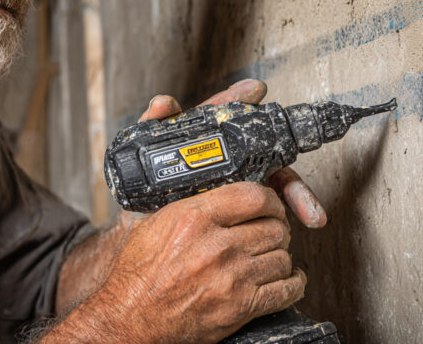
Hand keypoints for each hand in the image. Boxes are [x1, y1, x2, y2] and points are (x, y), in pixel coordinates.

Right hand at [43, 80, 322, 342]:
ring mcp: (230, 277)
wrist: (129, 319)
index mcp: (194, 216)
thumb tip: (163, 102)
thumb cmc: (137, 268)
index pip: (256, 194)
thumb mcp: (149, 209)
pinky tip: (286, 279)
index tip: (270, 202)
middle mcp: (215, 244)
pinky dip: (293, 283)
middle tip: (273, 227)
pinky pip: (285, 289)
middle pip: (275, 224)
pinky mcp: (240, 307)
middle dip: (279, 225)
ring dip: (283, 253)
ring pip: (283, 255)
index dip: (271, 196)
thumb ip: (164, 155)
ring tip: (274, 251)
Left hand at [139, 79, 327, 228]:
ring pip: (277, 182)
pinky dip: (293, 213)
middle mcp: (232, 160)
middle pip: (266, 152)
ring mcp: (241, 185)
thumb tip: (162, 103)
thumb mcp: (148, 159)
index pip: (228, 115)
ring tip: (308, 211)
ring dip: (297, 193)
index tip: (254, 90)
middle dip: (285, 158)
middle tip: (288, 163)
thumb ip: (153, 129)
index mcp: (211, 142)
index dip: (242, 100)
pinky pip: (274, 210)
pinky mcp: (247, 210)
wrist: (147, 232)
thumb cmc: (150, 193)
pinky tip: (307, 219)